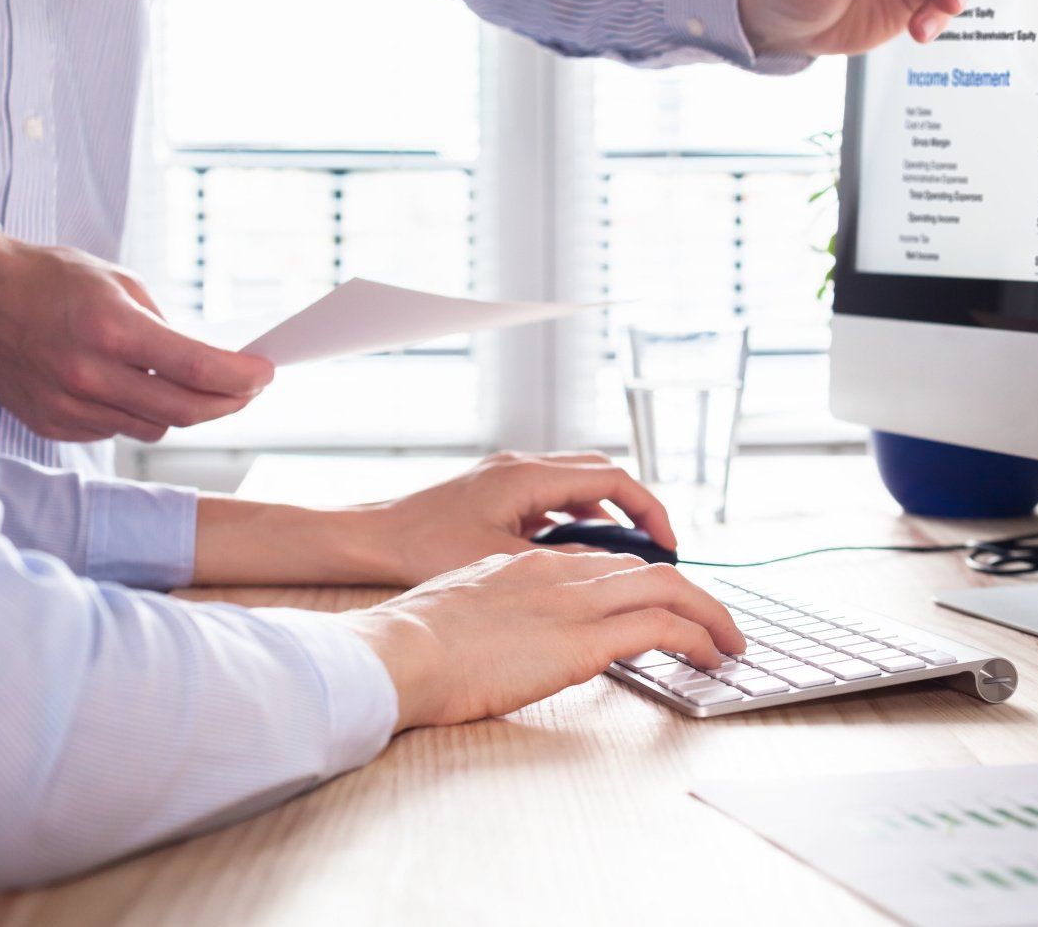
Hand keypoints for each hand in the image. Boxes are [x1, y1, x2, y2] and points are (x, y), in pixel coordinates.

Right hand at [0, 231, 273, 442]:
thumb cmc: (50, 279)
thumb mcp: (120, 283)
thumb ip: (165, 328)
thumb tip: (208, 363)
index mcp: (111, 329)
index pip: (197, 369)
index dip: (242, 377)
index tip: (265, 374)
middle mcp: (89, 374)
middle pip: (185, 410)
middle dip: (229, 402)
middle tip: (248, 389)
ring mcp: (68, 405)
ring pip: (154, 426)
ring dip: (182, 408)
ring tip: (189, 384)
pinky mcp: (52, 424)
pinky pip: (116, 430)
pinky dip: (135, 412)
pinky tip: (131, 387)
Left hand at [190, 451, 675, 587]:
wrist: (368, 538)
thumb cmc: (422, 549)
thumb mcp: (502, 561)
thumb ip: (559, 561)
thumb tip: (607, 572)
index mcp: (528, 476)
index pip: (612, 479)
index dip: (649, 511)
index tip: (669, 544)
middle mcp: (521, 466)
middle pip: (601, 474)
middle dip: (636, 509)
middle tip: (658, 549)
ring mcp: (507, 476)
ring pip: (576, 485)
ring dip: (605, 515)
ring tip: (624, 557)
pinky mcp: (494, 493)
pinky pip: (551, 497)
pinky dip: (575, 519)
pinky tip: (575, 555)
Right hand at [346, 551, 744, 729]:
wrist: (399, 651)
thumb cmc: (411, 644)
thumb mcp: (460, 610)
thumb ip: (497, 612)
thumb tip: (510, 637)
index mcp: (526, 564)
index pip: (603, 563)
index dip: (641, 584)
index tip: (661, 605)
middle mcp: (559, 572)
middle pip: (646, 570)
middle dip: (690, 595)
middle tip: (715, 622)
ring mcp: (574, 602)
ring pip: (668, 590)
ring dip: (708, 615)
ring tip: (729, 642)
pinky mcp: (584, 640)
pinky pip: (662, 627)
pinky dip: (697, 637)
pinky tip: (710, 657)